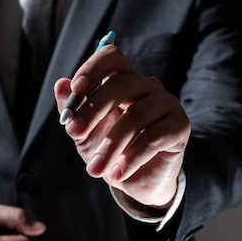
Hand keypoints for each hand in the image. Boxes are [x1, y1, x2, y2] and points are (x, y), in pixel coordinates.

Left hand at [54, 45, 190, 208]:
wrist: (136, 183)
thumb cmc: (109, 151)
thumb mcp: (84, 134)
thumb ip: (72, 110)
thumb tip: (61, 84)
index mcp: (122, 79)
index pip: (111, 57)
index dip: (93, 69)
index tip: (76, 90)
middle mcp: (147, 86)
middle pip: (121, 84)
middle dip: (93, 109)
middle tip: (74, 132)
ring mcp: (167, 103)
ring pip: (135, 116)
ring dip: (110, 146)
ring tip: (94, 169)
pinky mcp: (180, 126)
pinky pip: (153, 138)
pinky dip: (130, 158)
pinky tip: (117, 174)